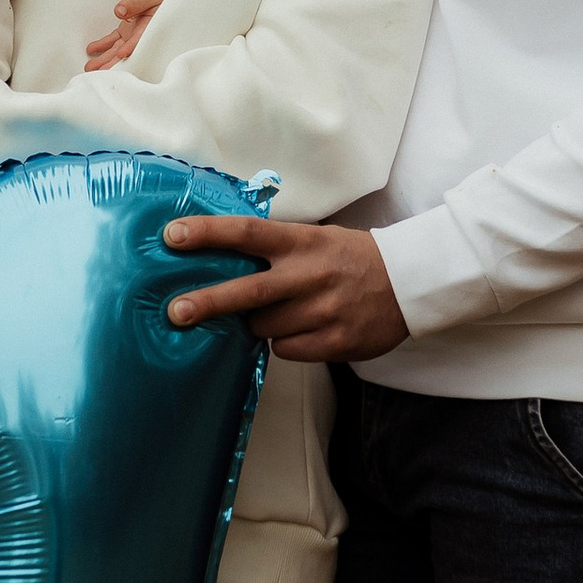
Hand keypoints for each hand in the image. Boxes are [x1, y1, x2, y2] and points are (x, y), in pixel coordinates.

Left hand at [84, 0, 174, 69]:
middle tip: (100, 73)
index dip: (132, 47)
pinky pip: (114, 39)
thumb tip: (119, 12)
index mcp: (154, 25)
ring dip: (104, 58)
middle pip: (128, 50)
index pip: (142, 38)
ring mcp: (134, 32)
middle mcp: (144, 33)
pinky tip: (92, 49)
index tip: (120, 54)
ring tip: (90, 67)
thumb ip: (136, 1)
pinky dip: (102, 44)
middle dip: (114, 62)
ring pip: (118, 48)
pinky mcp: (128, 29)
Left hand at [161, 214, 408, 363]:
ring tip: (281, 310)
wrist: (410, 283)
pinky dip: (285, 341)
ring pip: (264, 327)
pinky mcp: (335, 342)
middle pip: (248, 291)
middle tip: (175, 312)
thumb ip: (276, 248)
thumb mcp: (316, 239)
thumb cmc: (351, 258)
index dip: (208, 234)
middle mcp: (311, 275)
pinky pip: (286, 349)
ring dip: (259, 322)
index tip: (172, 236)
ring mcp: (324, 311)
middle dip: (208, 302)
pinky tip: (304, 327)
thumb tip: (218, 258)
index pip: (248, 233)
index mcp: (303, 242)